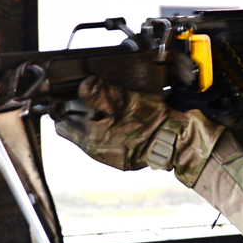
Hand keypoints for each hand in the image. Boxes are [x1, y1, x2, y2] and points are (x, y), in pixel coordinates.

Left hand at [53, 77, 225, 185]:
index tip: (72, 95)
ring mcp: (110, 157)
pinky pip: (107, 141)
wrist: (180, 141)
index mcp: (92, 138)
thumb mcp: (125, 100)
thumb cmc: (155, 122)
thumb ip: (100, 92)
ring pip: (91, 135)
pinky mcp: (123, 158)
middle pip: (76, 129)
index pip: (62, 124)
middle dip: (82, 113)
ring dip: (97, 120)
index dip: (65, 107)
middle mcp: (97, 151)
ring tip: (113, 108)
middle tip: (96, 98)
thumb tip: (82, 85)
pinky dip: (110, 129)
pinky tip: (123, 119)